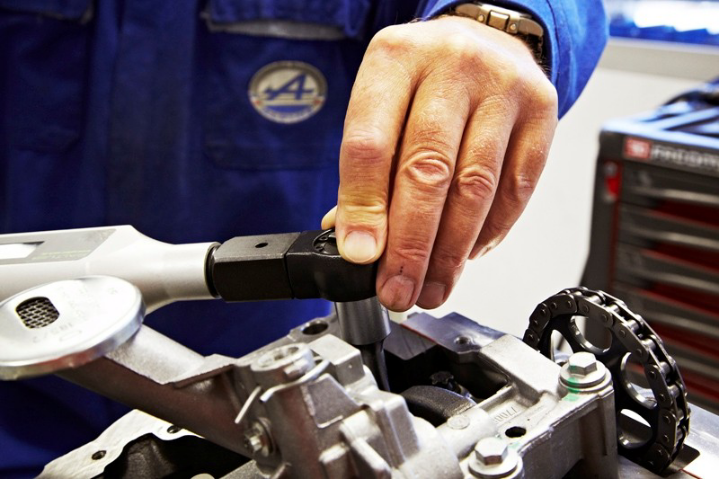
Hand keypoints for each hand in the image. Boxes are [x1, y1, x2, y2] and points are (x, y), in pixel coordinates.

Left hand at [322, 16, 557, 310]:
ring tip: (432, 286)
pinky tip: (467, 254)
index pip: (371, 143)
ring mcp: (502, 87)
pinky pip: (516, 188)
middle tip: (398, 288)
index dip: (363, 208)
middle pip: (428, 171)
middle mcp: (450, 65)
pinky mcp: (541, 111)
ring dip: (451, 251)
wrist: (484, 38)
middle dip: (411, 245)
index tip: (361, 257)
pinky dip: (489, 232)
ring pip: (475, 187)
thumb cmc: (423, 79)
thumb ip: (366, 167)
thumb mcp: (380, 103)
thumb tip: (356, 241)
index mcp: (394, 59)